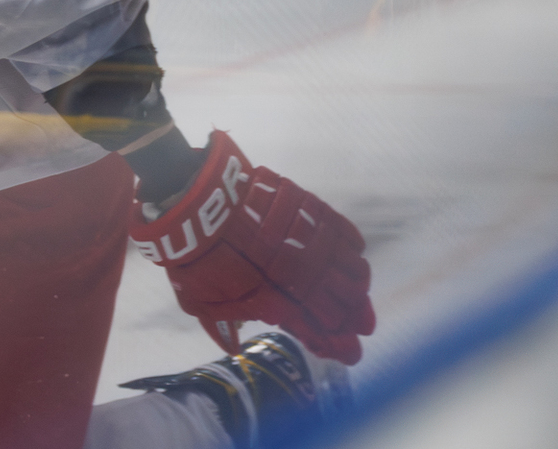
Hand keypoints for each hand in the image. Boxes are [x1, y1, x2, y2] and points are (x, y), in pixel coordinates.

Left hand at [130, 130, 374, 363]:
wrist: (195, 203)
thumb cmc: (194, 255)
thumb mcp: (201, 301)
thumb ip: (221, 325)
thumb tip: (233, 346)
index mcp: (278, 303)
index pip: (317, 329)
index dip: (336, 344)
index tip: (350, 353)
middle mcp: (301, 275)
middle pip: (342, 302)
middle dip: (355, 318)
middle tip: (362, 326)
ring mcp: (308, 240)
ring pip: (350, 267)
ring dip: (358, 284)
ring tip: (359, 292)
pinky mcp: (308, 208)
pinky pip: (341, 228)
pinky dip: (352, 242)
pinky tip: (356, 252)